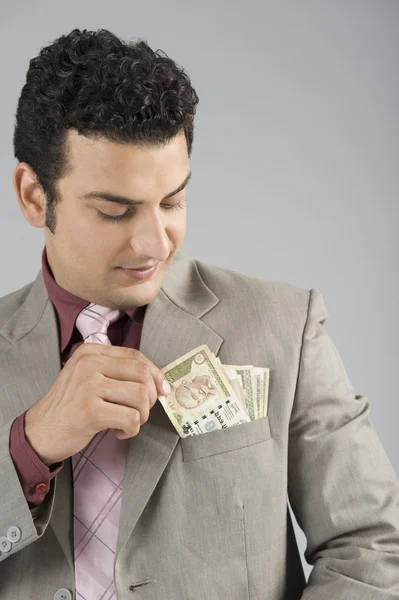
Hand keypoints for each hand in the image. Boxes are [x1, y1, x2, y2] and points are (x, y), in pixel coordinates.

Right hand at [24, 344, 170, 465]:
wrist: (39, 431)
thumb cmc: (71, 406)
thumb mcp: (88, 377)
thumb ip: (117, 372)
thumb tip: (160, 381)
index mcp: (91, 352)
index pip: (136, 356)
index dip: (155, 374)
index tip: (162, 391)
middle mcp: (89, 364)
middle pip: (142, 374)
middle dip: (151, 397)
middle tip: (141, 412)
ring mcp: (89, 386)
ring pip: (141, 396)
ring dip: (142, 416)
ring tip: (128, 423)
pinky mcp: (90, 410)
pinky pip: (131, 418)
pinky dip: (132, 430)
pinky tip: (119, 432)